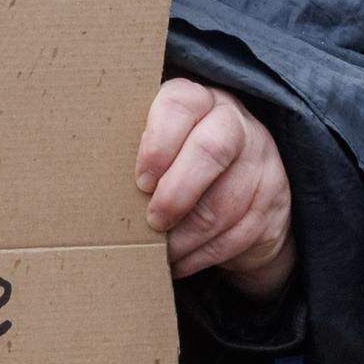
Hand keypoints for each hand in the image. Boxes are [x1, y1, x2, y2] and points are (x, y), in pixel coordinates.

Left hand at [137, 80, 294, 297]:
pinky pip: (236, 236)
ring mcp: (261, 163)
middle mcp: (236, 124)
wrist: (248, 189)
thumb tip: (90, 185)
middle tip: (152, 221)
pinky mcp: (273, 203)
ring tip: (160, 252)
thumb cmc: (182, 165)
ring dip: (184, 237)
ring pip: (223, 204)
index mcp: (201, 101)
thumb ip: (137, 151)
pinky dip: (201, 256)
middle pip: (210, 151)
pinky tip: (180, 262)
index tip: (140, 180)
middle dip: (175, 194)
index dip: (157, 143)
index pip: (180, 104)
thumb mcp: (165, 147)